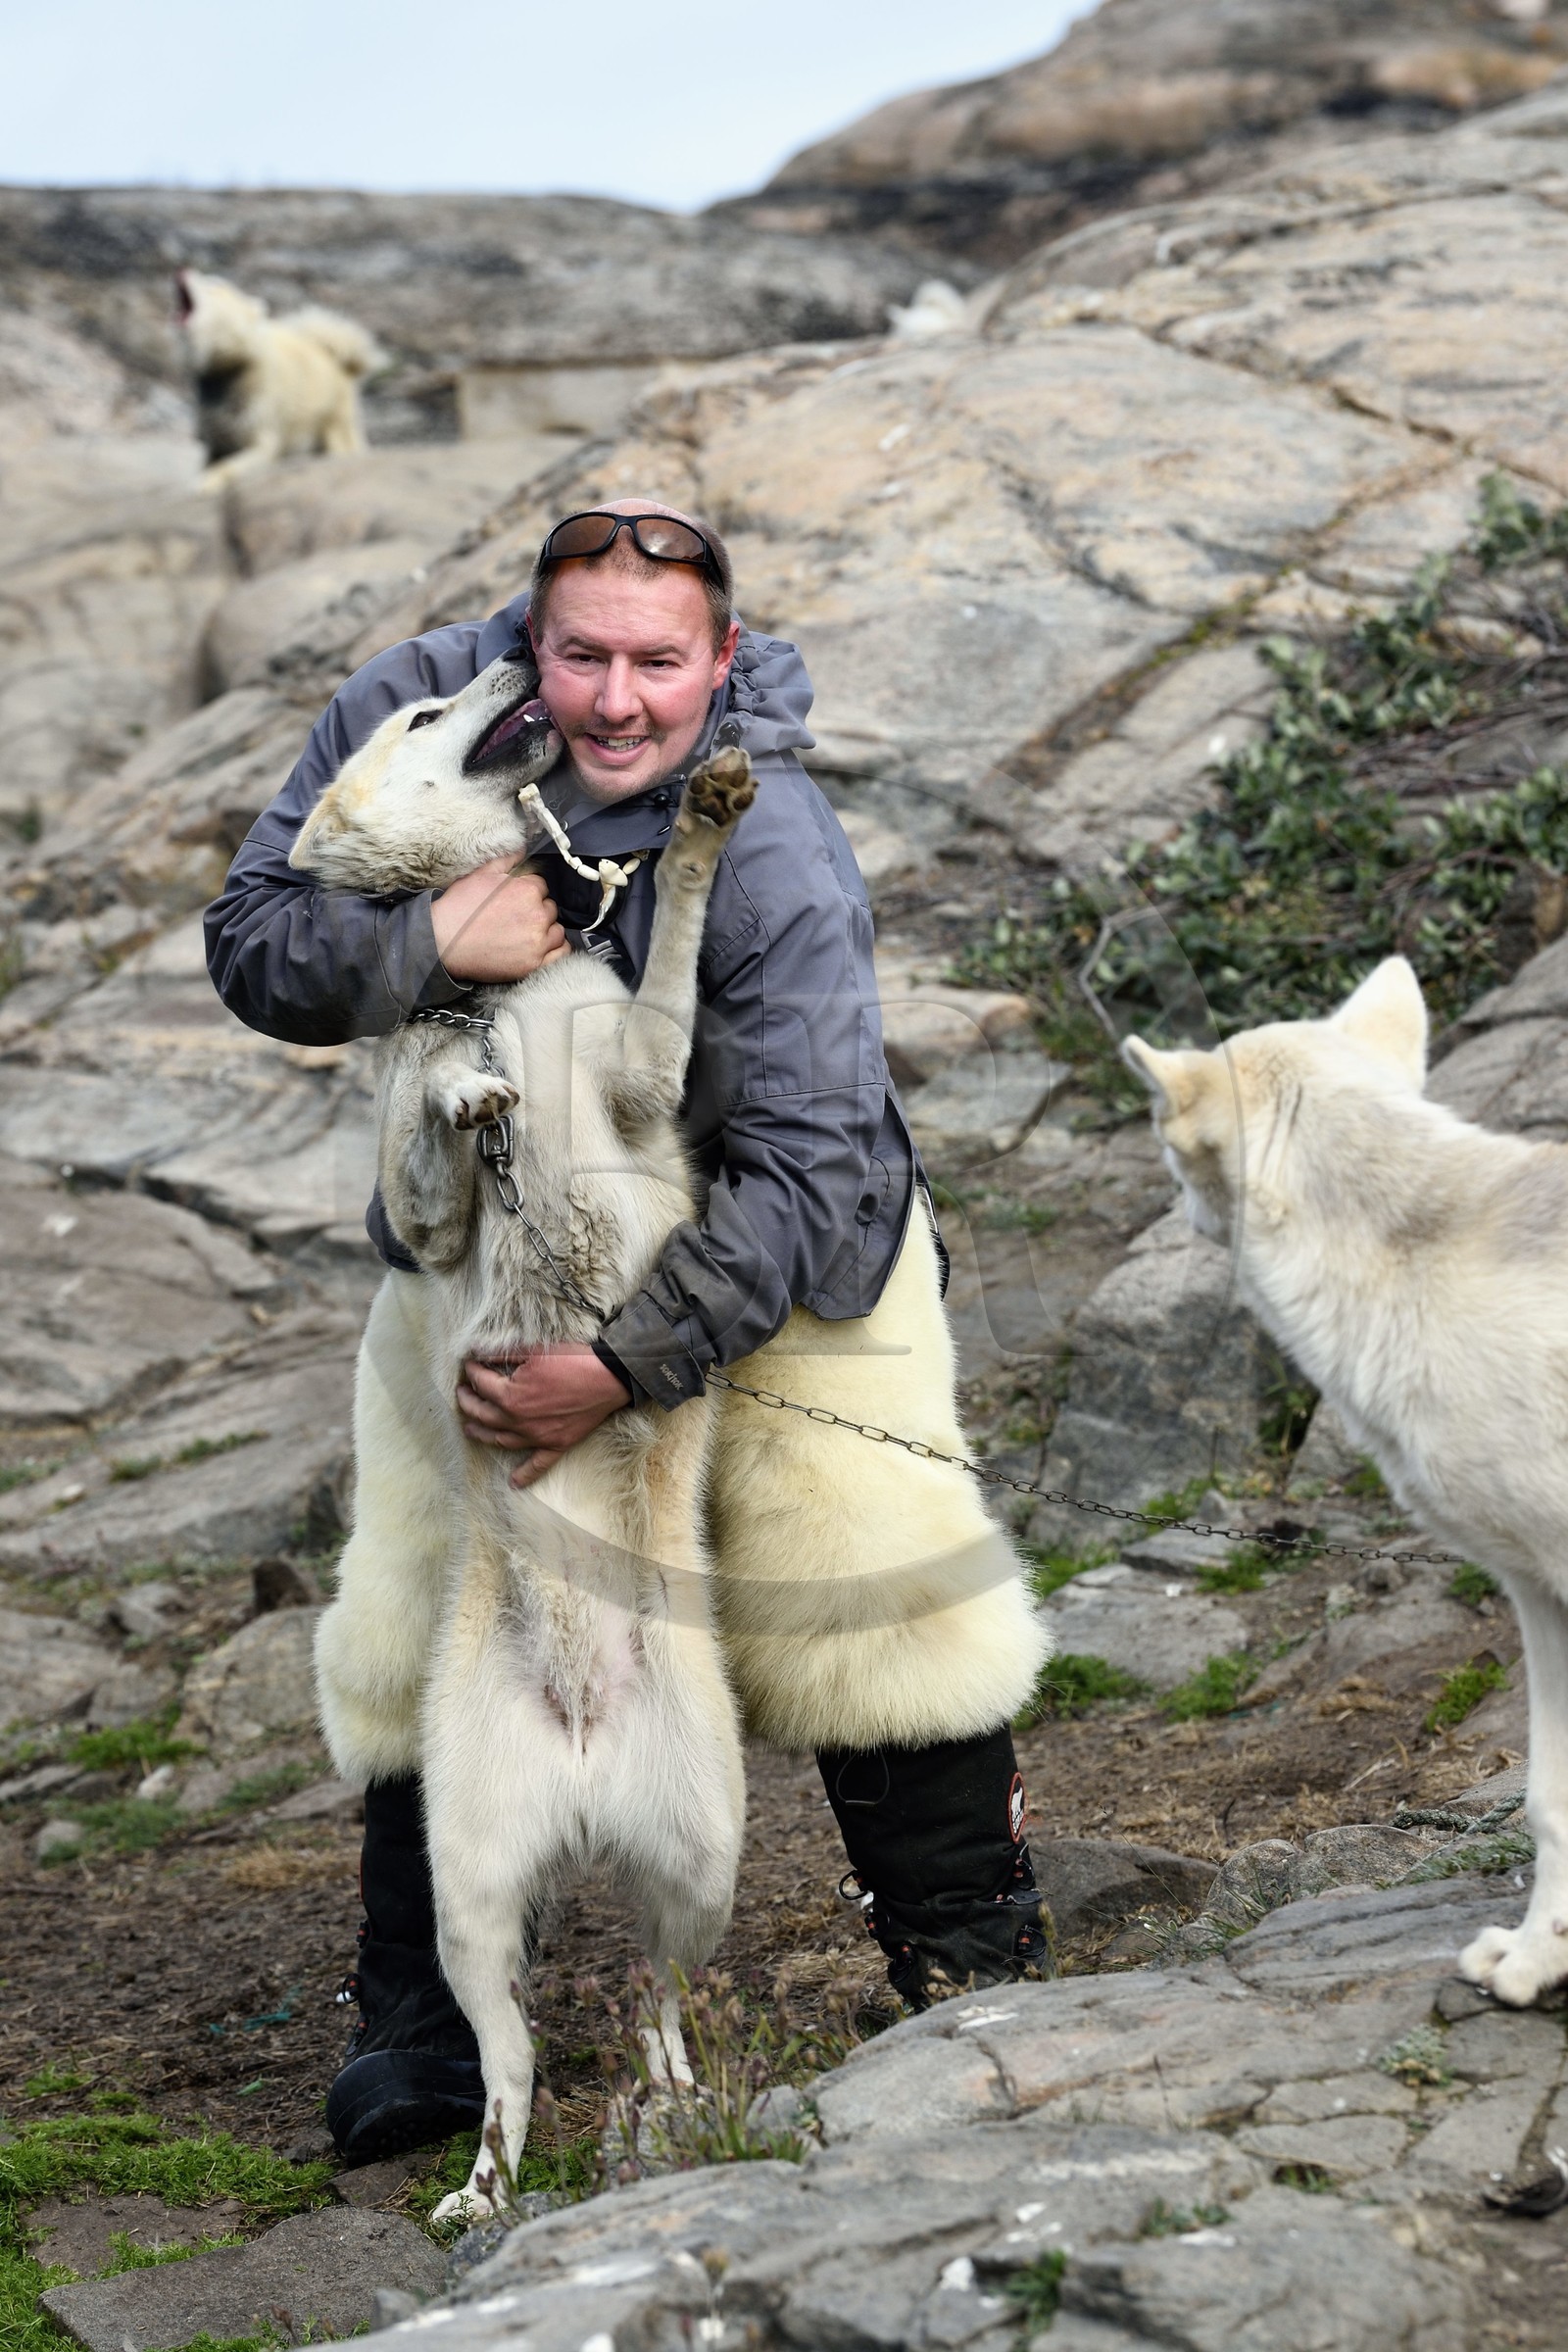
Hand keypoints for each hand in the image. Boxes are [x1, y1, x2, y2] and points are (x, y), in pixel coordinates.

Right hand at [431, 858, 568, 982]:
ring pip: (557, 930)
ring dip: (546, 930)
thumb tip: (523, 850)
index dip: (527, 893)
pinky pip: (561, 953)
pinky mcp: (534, 963)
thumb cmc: (460, 908)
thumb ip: (508, 860)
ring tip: (525, 934)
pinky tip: (543, 947)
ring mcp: (537, 941)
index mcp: (528, 890)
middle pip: (550, 909)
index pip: (541, 887)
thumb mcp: (481, 874)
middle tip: (516, 918)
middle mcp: (537, 915)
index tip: (515, 901)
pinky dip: (556, 950)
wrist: (443, 941)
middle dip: (537, 911)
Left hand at [457, 1345, 631, 1487]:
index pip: (481, 1384)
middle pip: (482, 1414)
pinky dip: (525, 1475)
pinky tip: (514, 1483)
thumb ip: (504, 1354)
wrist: (608, 1378)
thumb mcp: (535, 1351)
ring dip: (481, 1434)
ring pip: (500, 1440)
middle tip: (462, 1393)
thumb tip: (479, 1352)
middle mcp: (517, 1421)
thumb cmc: (572, 1361)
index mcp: (510, 1396)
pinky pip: (537, 1465)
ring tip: (470, 1428)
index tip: (469, 1365)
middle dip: (467, 1402)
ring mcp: (536, 1436)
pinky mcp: (555, 1445)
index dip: (472, 1372)